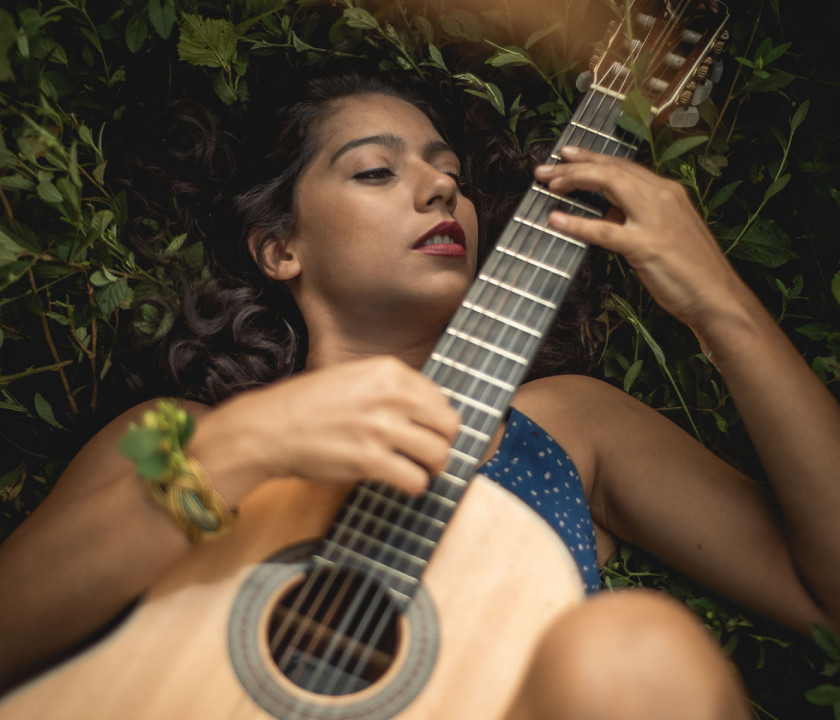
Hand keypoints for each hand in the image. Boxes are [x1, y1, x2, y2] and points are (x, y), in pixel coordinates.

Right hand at [206, 356, 460, 494]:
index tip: (427, 432)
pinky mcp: (369, 461)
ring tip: (415, 469)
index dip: (437, 421)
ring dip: (430, 467)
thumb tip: (430, 411)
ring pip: (438, 454)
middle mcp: (390, 395)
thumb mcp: (354, 377)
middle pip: (448, 426)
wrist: (267, 428)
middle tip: (426, 454)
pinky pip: (416, 480)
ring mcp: (380, 428)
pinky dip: (413, 486)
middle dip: (442, 443)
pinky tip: (399, 481)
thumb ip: (391, 388)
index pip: (441, 399)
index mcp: (389, 371)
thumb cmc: (306, 406)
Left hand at [534, 147, 749, 331]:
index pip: (623, 166)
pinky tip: (556, 220)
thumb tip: (607, 214)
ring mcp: (655, 219)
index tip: (566, 157)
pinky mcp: (647, 245)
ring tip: (549, 185)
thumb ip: (637, 218)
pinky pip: (605, 230)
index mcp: (667, 192)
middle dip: (575, 166)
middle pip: (612, 168)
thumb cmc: (691, 271)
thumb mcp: (663, 233)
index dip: (592, 159)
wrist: (718, 298)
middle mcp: (662, 197)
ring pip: (609, 184)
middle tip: (545, 170)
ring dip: (574, 180)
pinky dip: (577, 223)